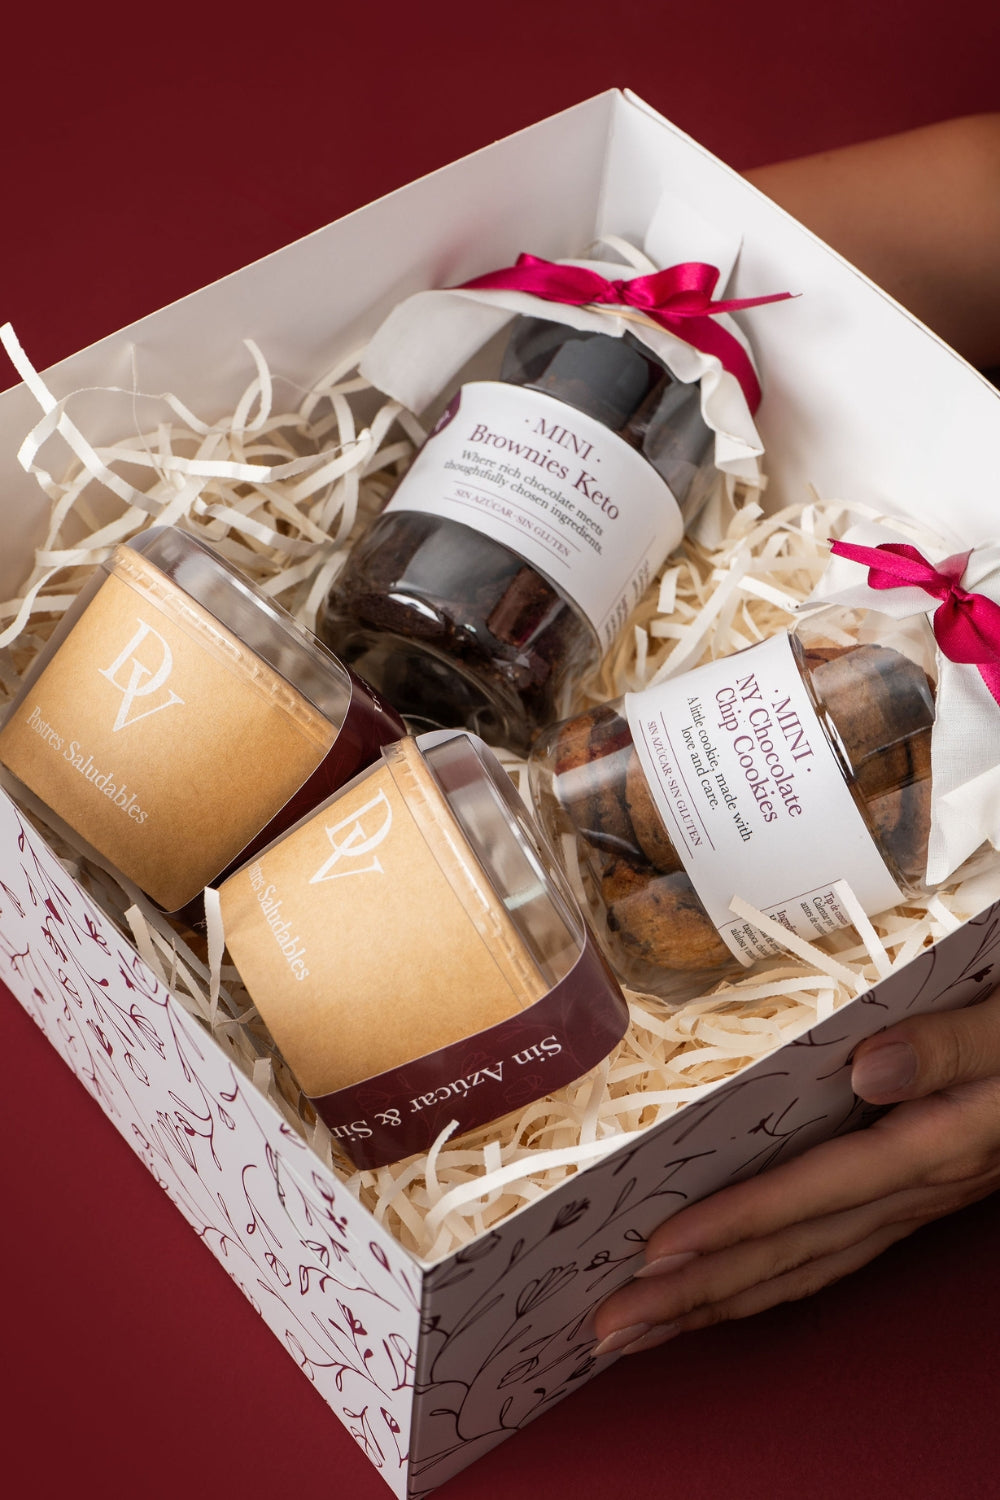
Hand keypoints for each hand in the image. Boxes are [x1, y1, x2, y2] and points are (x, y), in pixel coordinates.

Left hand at [592, 985, 999, 1356]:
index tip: (658, 1249)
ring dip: (720, 1300)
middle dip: (698, 1293)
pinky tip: (726, 1290)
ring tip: (644, 1329)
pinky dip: (769, 1277)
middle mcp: (916, 1186)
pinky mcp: (914, 1193)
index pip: (816, 1194)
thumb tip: (867, 1070)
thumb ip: (947, 1044)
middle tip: (610, 1325)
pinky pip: (831, 1252)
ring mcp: (914, 1199)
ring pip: (807, 1265)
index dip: (736, 1223)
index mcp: (933, 1143)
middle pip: (794, 1251)